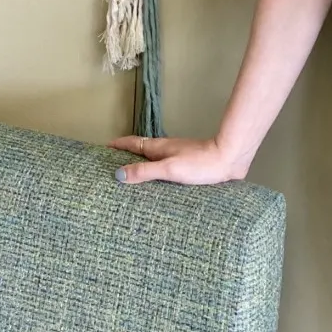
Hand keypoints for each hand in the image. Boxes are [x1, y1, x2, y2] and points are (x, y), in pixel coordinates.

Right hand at [109, 134, 251, 185]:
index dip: (117, 145)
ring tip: (129, 181)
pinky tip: (156, 188)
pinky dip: (155, 175)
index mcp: (159, 148)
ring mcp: (177, 158)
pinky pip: (164, 170)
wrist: (229, 159)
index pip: (132, 143)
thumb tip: (117, 174)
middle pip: (141, 151)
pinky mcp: (188, 167)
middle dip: (125, 157)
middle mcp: (166, 150)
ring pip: (153, 161)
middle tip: (110, 168)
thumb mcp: (169, 168)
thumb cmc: (200, 163)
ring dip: (140, 166)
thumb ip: (144, 171)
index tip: (102, 149)